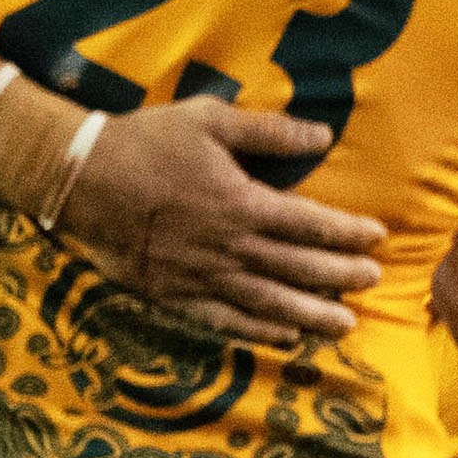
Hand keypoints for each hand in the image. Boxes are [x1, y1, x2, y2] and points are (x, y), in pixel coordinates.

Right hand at [59, 102, 385, 346]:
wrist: (78, 179)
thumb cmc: (146, 142)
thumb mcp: (208, 120)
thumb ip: (268, 132)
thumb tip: (323, 135)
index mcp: (241, 203)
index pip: (311, 223)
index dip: (348, 233)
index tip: (378, 237)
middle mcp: (228, 246)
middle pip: (298, 267)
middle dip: (341, 276)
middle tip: (374, 280)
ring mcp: (202, 276)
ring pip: (269, 303)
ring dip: (311, 315)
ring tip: (345, 325)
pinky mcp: (174, 294)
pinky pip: (224, 320)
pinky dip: (257, 332)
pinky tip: (283, 337)